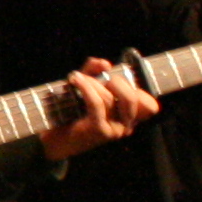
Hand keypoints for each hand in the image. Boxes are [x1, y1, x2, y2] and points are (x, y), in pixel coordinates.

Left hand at [39, 56, 159, 159]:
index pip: (150, 106)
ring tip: (77, 79)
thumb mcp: (86, 87)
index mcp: (128, 118)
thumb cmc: (71, 112)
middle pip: (132, 98)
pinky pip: (97, 102)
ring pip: (109, 97)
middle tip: (99, 79)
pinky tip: (76, 79)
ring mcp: (114, 130)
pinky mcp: (99, 130)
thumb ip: (95, 71)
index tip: (117, 79)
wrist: (52, 138)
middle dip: (115, 81)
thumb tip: (105, 63)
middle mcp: (125, 126)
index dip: (137, 89)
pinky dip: (86, 87)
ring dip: (91, 82)